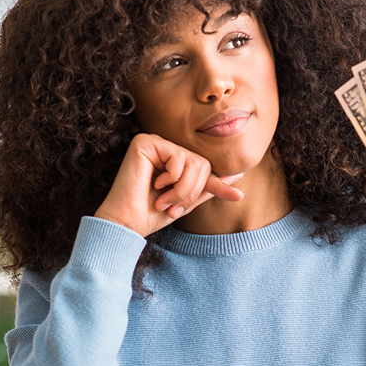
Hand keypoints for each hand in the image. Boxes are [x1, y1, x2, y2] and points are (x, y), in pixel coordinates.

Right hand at [95, 133, 242, 236]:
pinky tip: (154, 184)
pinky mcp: (146, 142)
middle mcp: (165, 148)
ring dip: (182, 189)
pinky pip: (179, 158)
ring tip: (163, 200)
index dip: (219, 185)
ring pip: (194, 163)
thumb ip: (209, 186)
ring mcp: (155, 143)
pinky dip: (172, 178)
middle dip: (191, 192)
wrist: (127, 223)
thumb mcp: (187, 200)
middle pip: (203, 165)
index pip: (205, 169)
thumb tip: (238, 174)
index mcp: (174, 160)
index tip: (237, 197)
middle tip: (173, 207)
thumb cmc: (152, 214)